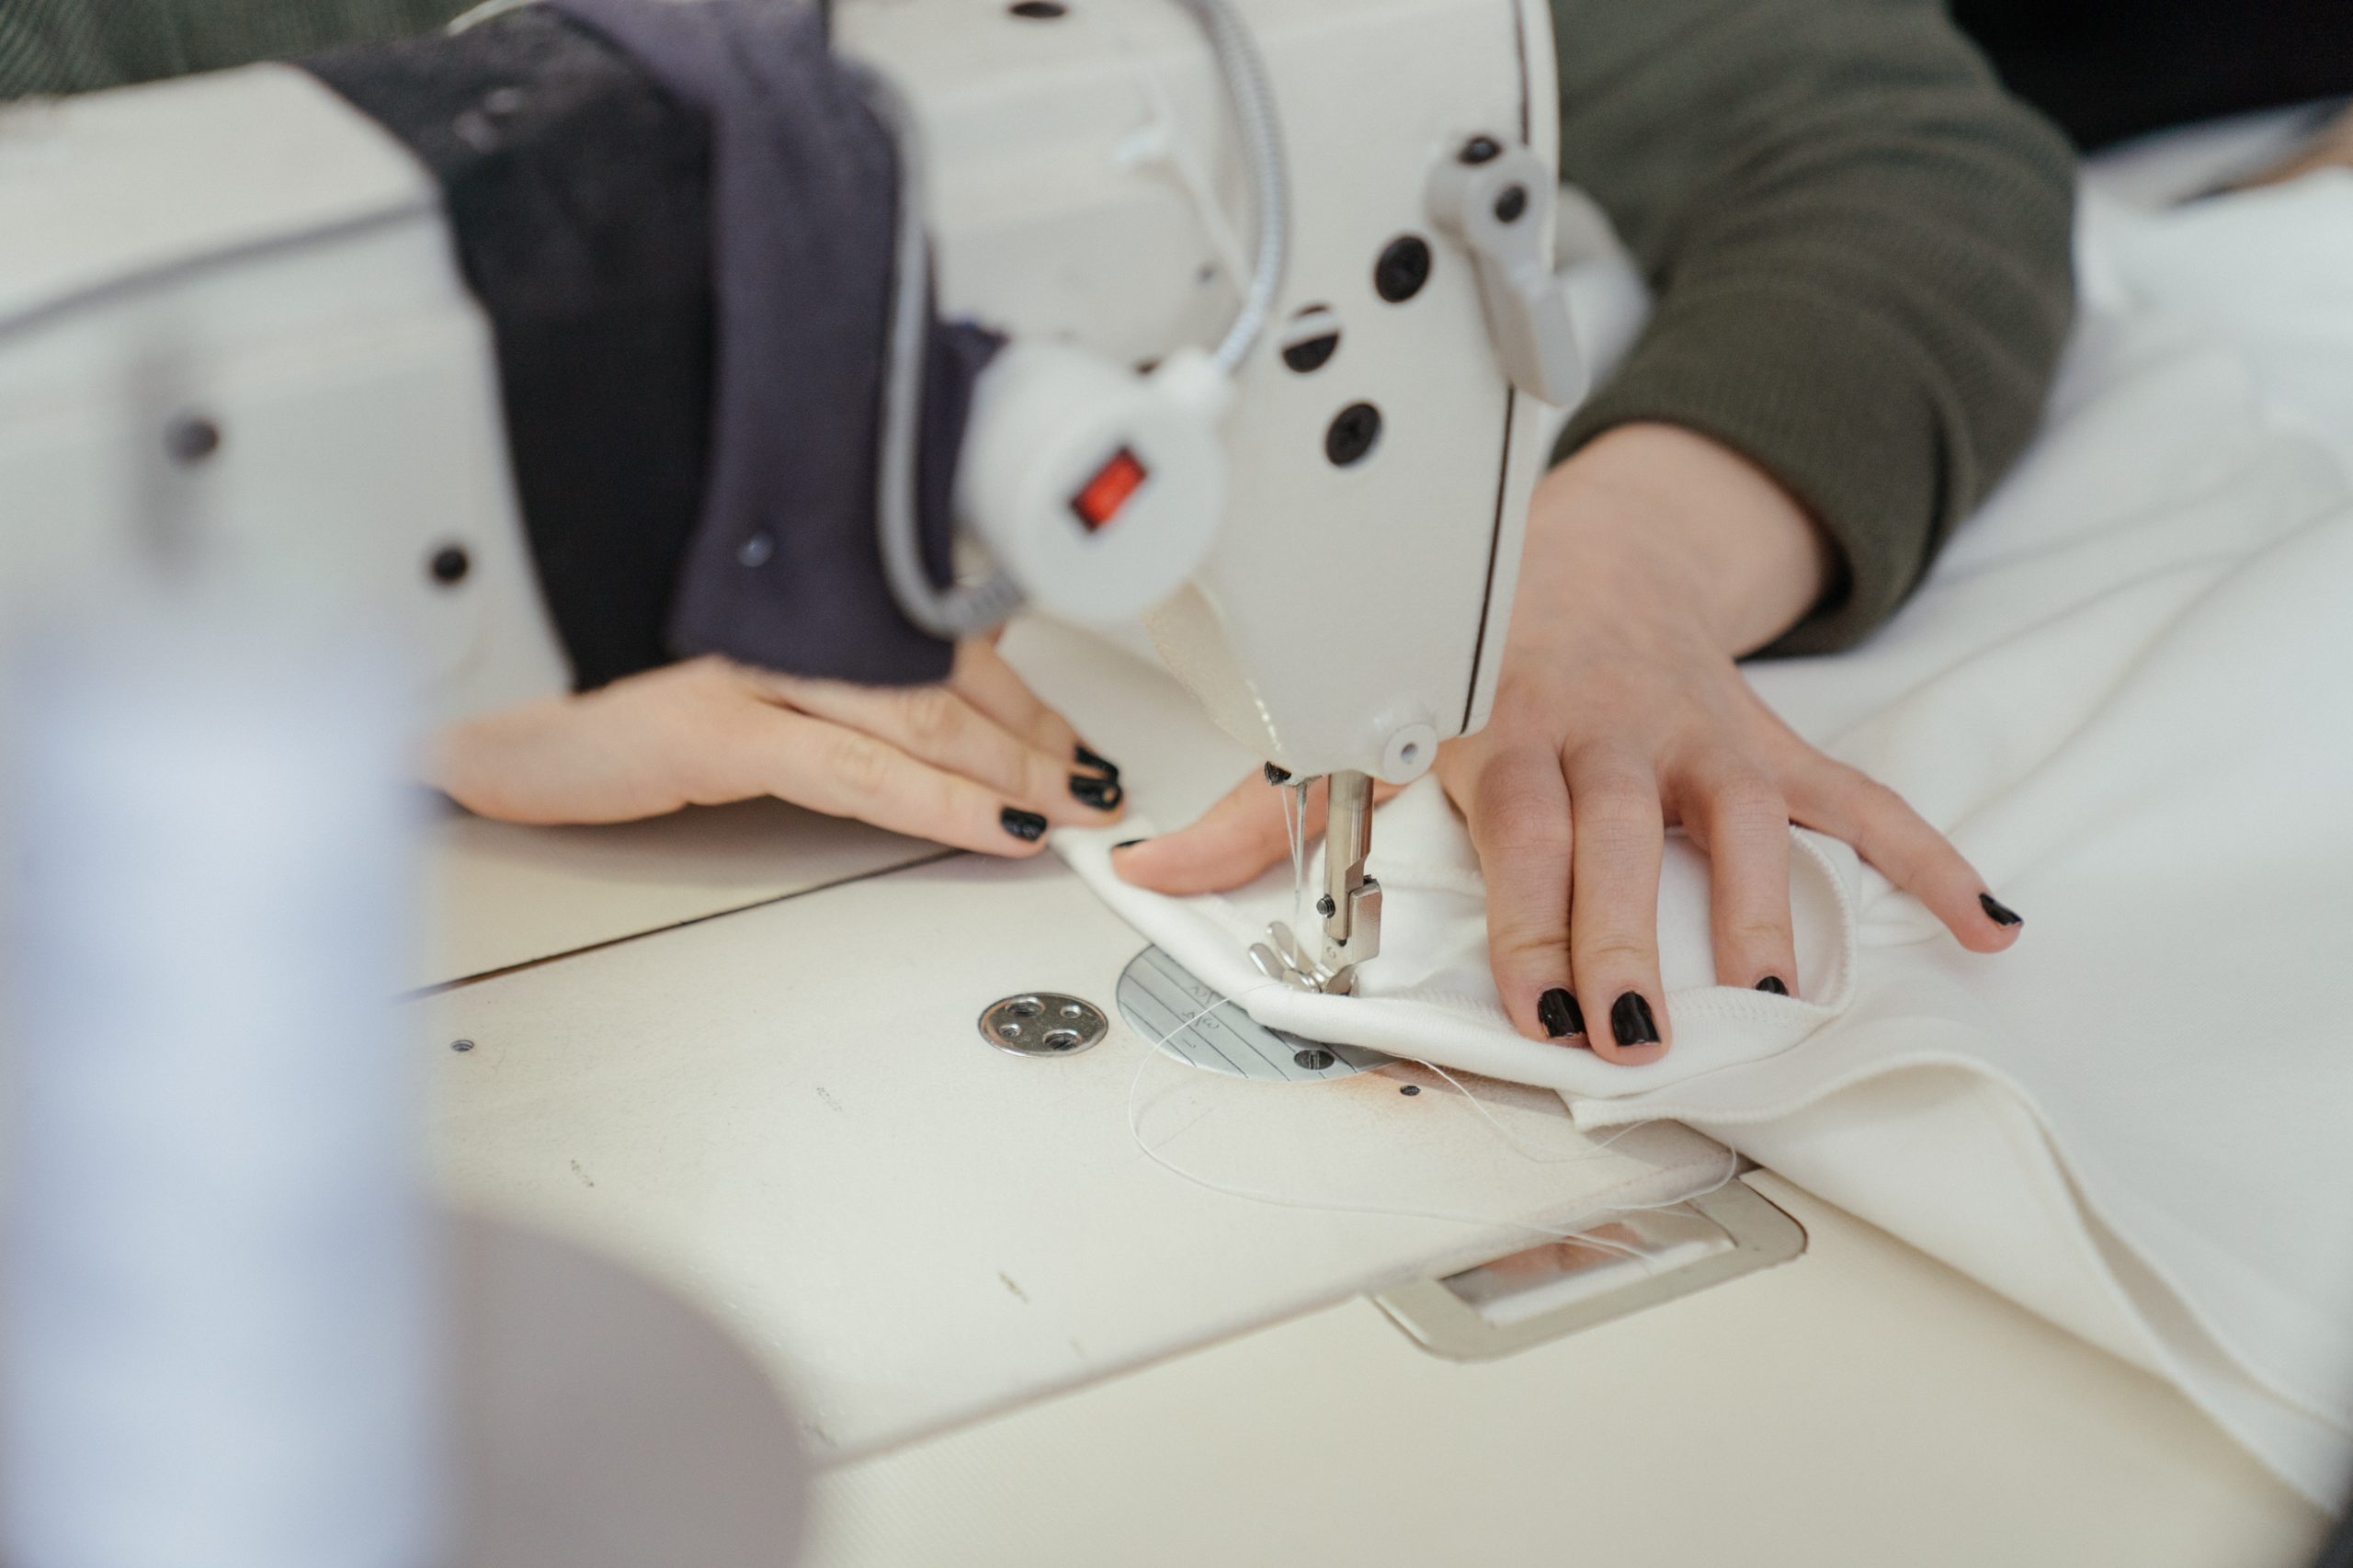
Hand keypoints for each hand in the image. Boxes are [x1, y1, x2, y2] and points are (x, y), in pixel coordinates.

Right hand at [431, 641, 1123, 852]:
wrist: (446, 698)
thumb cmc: (562, 673)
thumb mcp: (699, 666)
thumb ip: (797, 673)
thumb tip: (896, 703)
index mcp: (783, 590)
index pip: (933, 626)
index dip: (1016, 682)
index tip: (1064, 725)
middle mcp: (775, 611)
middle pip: (947, 670)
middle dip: (1035, 732)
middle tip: (1093, 778)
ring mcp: (747, 663)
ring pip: (923, 717)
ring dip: (1015, 768)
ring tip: (1072, 808)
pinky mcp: (712, 725)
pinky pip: (859, 769)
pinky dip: (944, 803)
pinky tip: (1000, 827)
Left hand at [1116, 423, 2021, 1062]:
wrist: (1584, 546)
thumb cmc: (1469, 654)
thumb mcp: (1364, 720)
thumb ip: (1264, 805)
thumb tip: (1144, 871)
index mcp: (1503, 729)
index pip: (1517, 829)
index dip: (1526, 915)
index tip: (1534, 1000)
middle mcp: (1607, 730)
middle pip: (1622, 838)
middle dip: (1625, 931)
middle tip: (1632, 1023)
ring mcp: (1700, 735)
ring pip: (1744, 820)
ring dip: (1761, 906)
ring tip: (1774, 989)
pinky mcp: (1771, 742)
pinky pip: (1860, 798)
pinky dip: (1925, 858)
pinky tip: (1980, 925)